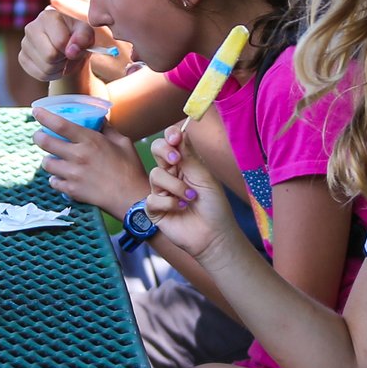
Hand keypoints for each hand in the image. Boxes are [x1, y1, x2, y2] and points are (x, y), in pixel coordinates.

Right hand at [16, 2, 97, 84]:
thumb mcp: (87, 35)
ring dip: (59, 68)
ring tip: (62, 59)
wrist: (68, 48)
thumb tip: (71, 51)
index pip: (60, 42)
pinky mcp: (22, 58)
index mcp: (48, 16)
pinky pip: (40, 75)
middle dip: (64, 59)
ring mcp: (25, 43)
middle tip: (67, 54)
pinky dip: (52, 74)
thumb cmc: (77, 38)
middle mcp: (31, 27)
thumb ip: (83, 38)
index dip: (72, 49)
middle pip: (50, 56)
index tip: (74, 46)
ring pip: (46, 68)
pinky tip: (54, 64)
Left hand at [32, 105, 148, 215]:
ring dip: (48, 159)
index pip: (60, 125)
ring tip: (53, 158)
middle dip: (39, 137)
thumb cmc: (130, 169)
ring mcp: (73, 174)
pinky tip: (61, 177)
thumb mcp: (123, 142)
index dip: (45, 116)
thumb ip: (108, 130)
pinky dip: (55, 179)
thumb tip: (100, 119)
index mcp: (90, 141)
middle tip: (39, 135)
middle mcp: (78, 156)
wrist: (131, 198)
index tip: (37, 111)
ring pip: (47, 164)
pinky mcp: (72, 190)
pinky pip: (53, 182)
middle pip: (46, 143)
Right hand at [143, 122, 237, 261]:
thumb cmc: (214, 206)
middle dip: (164, 152)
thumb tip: (180, 132)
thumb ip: (190, 156)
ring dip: (175, 186)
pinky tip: (180, 209)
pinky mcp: (155, 209)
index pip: (172, 141)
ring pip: (155, 175)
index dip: (170, 136)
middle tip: (175, 161)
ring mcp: (161, 191)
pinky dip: (168, 203)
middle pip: (157, 150)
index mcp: (185, 163)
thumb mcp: (205, 177)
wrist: (214, 235)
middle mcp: (171, 174)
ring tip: (190, 198)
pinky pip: (151, 199)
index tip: (175, 138)